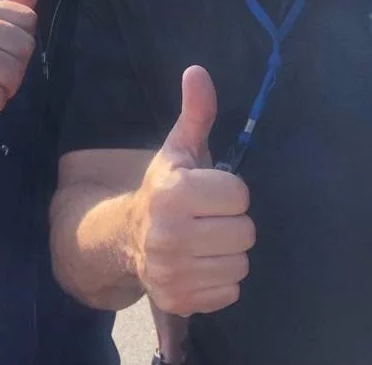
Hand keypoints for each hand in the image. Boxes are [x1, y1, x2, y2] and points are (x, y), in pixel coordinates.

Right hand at [133, 66, 255, 316]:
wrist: (126, 238)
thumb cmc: (164, 190)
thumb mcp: (179, 149)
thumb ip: (196, 112)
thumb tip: (198, 72)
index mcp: (173, 194)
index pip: (240, 195)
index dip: (229, 192)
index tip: (209, 192)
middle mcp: (170, 236)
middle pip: (245, 233)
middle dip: (231, 223)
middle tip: (209, 219)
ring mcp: (173, 272)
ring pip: (240, 264)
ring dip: (228, 253)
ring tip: (205, 241)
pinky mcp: (179, 300)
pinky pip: (230, 293)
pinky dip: (220, 280)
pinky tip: (200, 265)